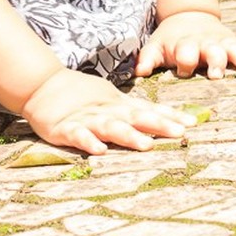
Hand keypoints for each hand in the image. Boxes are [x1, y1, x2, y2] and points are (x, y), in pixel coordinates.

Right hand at [21, 68, 195, 155]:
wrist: (43, 85)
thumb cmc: (82, 96)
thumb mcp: (112, 100)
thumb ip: (136, 111)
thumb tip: (167, 119)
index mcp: (118, 106)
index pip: (148, 110)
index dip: (170, 116)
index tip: (193, 123)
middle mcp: (107, 112)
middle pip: (135, 118)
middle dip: (158, 125)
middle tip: (180, 133)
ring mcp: (86, 119)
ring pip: (110, 127)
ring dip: (128, 135)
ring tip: (145, 145)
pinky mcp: (65, 128)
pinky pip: (78, 136)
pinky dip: (88, 142)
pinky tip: (98, 150)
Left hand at [134, 10, 235, 78]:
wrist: (187, 16)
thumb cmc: (170, 40)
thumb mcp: (155, 46)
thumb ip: (147, 59)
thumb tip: (138, 72)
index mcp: (185, 44)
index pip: (185, 52)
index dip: (184, 59)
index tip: (183, 67)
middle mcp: (206, 43)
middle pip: (212, 51)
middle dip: (215, 61)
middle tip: (217, 75)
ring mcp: (223, 42)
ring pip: (235, 49)